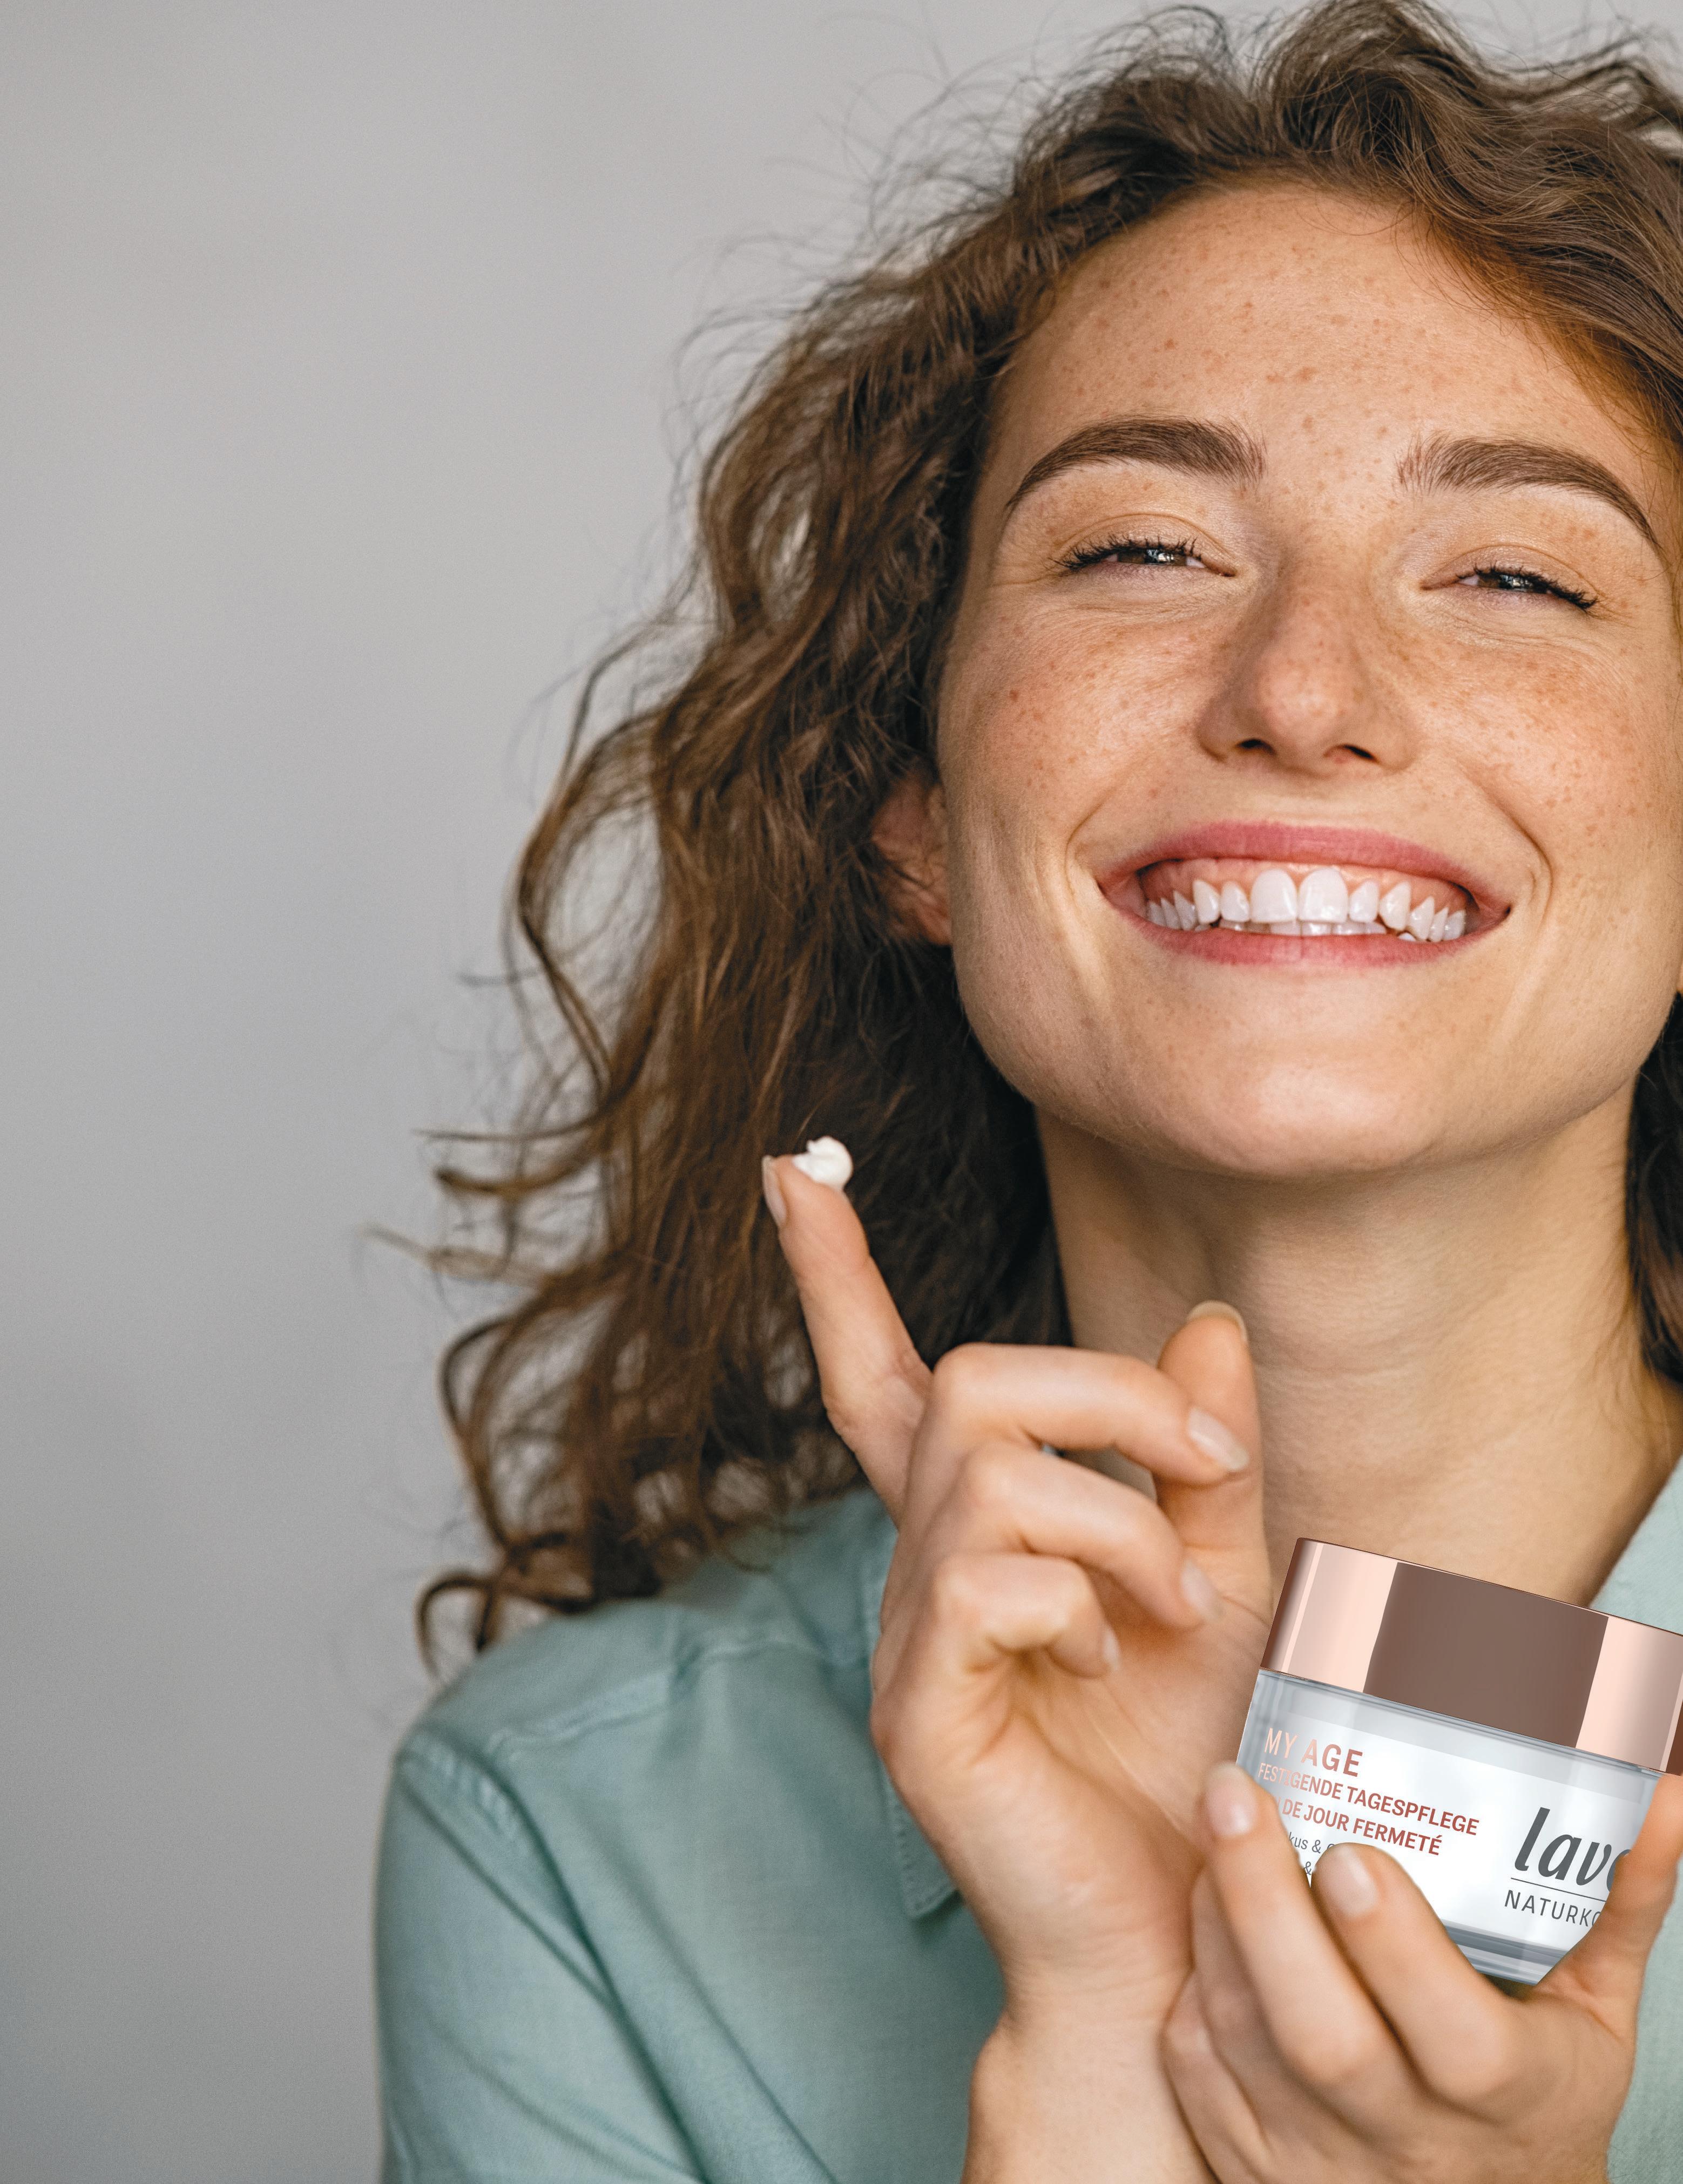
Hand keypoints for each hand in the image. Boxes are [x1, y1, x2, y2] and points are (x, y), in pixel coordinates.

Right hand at [764, 1151, 1272, 2171]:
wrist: (1185, 1919)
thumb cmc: (1191, 1755)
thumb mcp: (1221, 1577)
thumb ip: (1200, 1458)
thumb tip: (1209, 1324)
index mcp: (977, 1528)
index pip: (886, 1375)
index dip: (836, 1274)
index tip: (793, 1168)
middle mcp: (921, 1565)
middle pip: (965, 1385)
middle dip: (1107, 1395)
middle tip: (1206, 1466)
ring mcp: (907, 1636)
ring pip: (988, 1475)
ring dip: (1120, 1521)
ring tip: (1173, 1605)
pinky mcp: (916, 1708)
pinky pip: (982, 1580)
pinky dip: (1078, 1601)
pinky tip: (1107, 1663)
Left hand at [1165, 1761, 1682, 2182]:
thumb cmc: (1539, 2098)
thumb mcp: (1595, 2015)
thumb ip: (1620, 1906)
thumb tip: (1668, 1800)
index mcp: (1507, 2098)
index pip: (1455, 2039)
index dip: (1398, 1948)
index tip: (1353, 1850)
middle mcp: (1409, 2143)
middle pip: (1322, 2039)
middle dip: (1266, 1905)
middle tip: (1236, 1789)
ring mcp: (1321, 2163)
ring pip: (1244, 2043)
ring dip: (1217, 1924)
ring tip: (1217, 1817)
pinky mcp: (1253, 2166)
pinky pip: (1201, 2071)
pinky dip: (1195, 1983)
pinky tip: (1203, 1908)